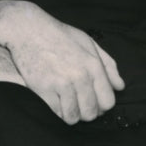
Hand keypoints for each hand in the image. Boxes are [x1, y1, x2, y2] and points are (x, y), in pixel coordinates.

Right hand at [0, 0, 123, 123]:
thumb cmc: (57, 34)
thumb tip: (120, 86)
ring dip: (71, 114)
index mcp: (93, 64)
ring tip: (66, 104)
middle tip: (77, 103)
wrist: (26, 28)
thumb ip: (107, 64)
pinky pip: (56, 112)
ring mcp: (61, 83)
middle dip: (85, 112)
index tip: (92, 101)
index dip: (101, 106)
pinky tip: (54, 99)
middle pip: (91, 113)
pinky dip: (56, 110)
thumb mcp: (87, 41)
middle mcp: (80, 75)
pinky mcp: (43, 88)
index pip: (108, 101)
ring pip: (74, 117)